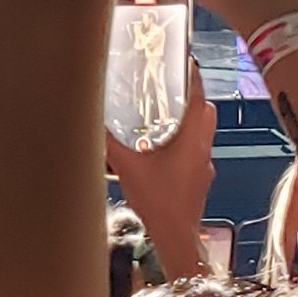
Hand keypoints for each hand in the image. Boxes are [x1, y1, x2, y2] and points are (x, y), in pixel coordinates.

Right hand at [106, 73, 218, 281]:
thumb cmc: (157, 199)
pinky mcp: (200, 180)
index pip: (199, 97)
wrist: (175, 235)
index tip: (184, 61)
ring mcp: (204, 165)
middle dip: (192, 97)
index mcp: (192, 137)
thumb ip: (109, 141)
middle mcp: (203, 148)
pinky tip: (162, 152)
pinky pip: (196, 152)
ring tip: (163, 117)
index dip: (194, 77)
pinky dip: (184, 144)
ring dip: (188, 122)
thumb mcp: (126, 165)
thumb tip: (92, 119)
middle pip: (205, 112)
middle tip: (170, 88)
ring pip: (203, 133)